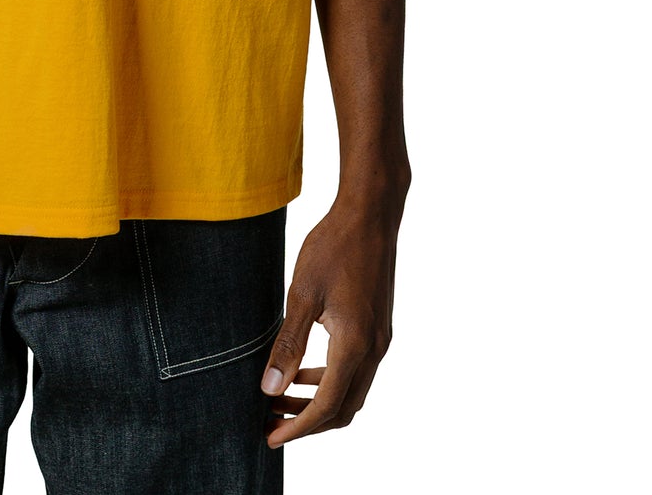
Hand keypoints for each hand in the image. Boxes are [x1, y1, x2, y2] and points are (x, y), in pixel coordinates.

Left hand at [259, 196, 400, 447]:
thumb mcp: (302, 294)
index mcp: (354, 345)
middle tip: (272, 422)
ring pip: (352, 391)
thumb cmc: (334, 246)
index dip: (298, 427)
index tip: (271, 437)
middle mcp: (374, 349)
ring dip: (319, 402)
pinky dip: (331, 380)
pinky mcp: (379, 327)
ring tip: (282, 399)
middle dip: (308, 422)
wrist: (370, 214)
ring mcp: (380, 339)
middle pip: (344, 408)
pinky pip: (356, 370)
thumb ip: (288, 343)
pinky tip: (305, 371)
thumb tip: (270, 387)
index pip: (327, 405)